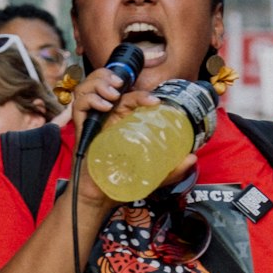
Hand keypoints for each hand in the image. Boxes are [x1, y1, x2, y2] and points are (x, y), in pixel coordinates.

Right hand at [71, 71, 182, 206]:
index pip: (130, 95)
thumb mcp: (155, 174)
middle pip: (105, 82)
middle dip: (112, 76)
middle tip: (122, 85)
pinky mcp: (81, 128)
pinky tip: (104, 107)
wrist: (102, 196)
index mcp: (123, 118)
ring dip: (100, 83)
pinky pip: (79, 104)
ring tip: (113, 94)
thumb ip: (174, 168)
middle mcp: (107, 115)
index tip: (156, 100)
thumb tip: (193, 158)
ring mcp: (93, 120)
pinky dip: (90, 99)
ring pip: (89, 87)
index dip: (141, 90)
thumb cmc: (125, 181)